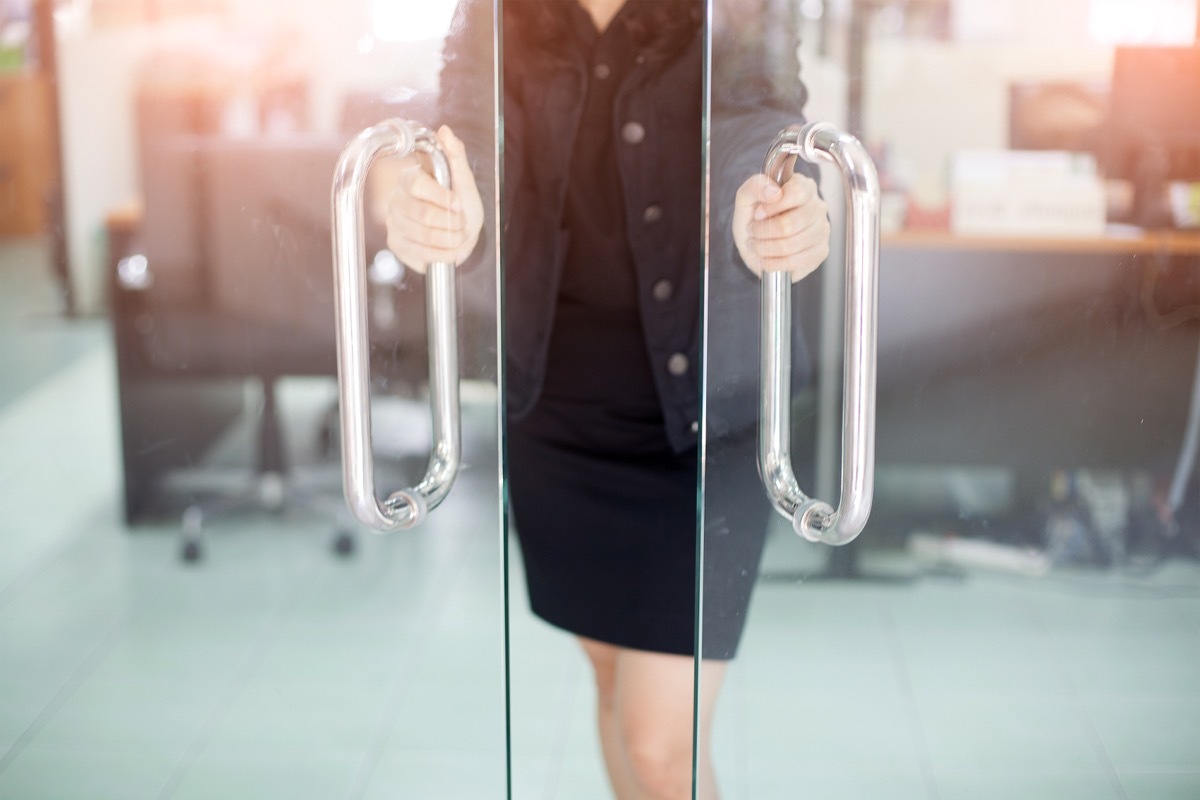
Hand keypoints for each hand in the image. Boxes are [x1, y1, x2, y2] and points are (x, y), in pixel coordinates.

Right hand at [385, 125, 483, 271]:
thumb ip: (455, 156)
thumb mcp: (464, 180)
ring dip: (450, 240)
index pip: (417, 185)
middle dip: (451, 223)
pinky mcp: (396, 245)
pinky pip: (420, 254)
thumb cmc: (461, 204)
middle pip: (422, 215)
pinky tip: (450, 249)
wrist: (460, 232)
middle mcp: (396, 199)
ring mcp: (394, 223)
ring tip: (459, 236)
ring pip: (423, 236)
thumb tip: (445, 131)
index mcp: (409, 178)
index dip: (442, 198)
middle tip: (463, 223)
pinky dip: (443, 254)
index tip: (459, 203)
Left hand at [732, 172, 829, 281]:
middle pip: (790, 224)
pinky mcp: (820, 252)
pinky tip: (764, 258)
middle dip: (763, 231)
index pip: (796, 193)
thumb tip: (774, 192)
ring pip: (789, 246)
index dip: (772, 207)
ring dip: (764, 248)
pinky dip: (771, 263)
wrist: (754, 242)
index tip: (758, 213)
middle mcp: (818, 208)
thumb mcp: (746, 198)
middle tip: (752, 231)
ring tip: (755, 244)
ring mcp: (822, 231)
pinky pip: (794, 262)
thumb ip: (755, 186)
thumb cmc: (755, 217)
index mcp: (804, 187)